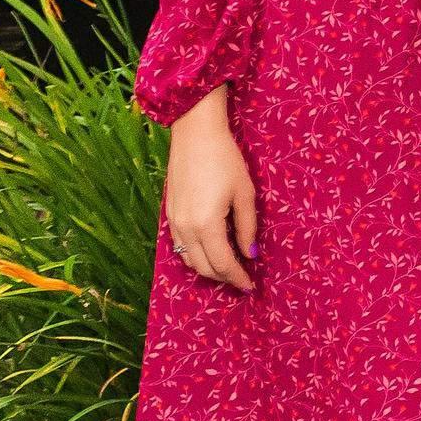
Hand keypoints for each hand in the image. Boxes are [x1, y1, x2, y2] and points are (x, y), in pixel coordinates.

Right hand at [162, 93, 260, 289]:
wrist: (195, 134)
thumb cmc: (225, 160)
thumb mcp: (244, 194)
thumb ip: (247, 227)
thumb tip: (250, 254)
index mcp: (206, 225)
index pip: (223, 264)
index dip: (237, 278)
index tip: (251, 287)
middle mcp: (185, 228)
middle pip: (203, 267)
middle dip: (224, 277)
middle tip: (242, 279)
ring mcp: (173, 221)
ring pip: (189, 259)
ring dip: (208, 268)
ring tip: (229, 267)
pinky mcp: (169, 213)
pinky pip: (179, 245)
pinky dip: (195, 254)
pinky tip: (210, 250)